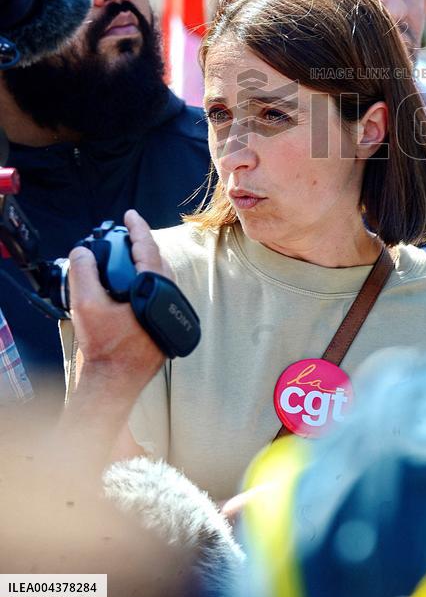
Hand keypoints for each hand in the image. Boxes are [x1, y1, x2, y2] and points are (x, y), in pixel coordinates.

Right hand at [67, 209, 167, 391]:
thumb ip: (83, 272)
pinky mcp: (168, 323)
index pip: (147, 248)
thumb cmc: (104, 347)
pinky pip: (162, 292)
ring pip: (162, 276)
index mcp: (154, 287)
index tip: (130, 214)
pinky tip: (136, 284)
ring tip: (128, 258)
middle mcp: (169, 297)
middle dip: (142, 245)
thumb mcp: (86, 306)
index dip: (138, 228)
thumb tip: (83, 251)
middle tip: (125, 236)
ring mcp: (171, 311)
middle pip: (157, 260)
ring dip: (146, 264)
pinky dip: (149, 281)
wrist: (115, 381)